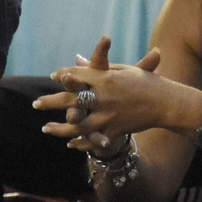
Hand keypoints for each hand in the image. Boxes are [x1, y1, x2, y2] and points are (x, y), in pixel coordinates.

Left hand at [35, 48, 180, 144]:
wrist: (166, 103)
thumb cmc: (147, 82)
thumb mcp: (125, 70)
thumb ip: (99, 67)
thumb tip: (78, 58)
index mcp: (107, 78)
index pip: (78, 74)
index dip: (64, 75)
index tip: (53, 76)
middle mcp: (104, 97)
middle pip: (71, 99)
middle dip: (51, 102)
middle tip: (36, 103)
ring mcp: (108, 116)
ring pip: (77, 125)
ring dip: (59, 128)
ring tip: (45, 128)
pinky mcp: (114, 130)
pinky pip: (92, 139)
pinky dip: (80, 142)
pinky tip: (69, 143)